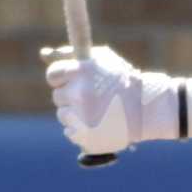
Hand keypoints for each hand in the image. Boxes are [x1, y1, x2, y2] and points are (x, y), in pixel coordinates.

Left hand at [43, 44, 175, 154]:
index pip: (53, 75)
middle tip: (95, 98)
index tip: (76, 81)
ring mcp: (82, 118)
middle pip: (58, 97)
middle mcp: (80, 94)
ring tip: (100, 112)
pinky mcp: (85, 137)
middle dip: (72, 97)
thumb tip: (42, 54)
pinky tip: (100, 124)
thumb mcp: (101, 60)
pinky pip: (70, 133)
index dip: (64, 78)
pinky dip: (82, 131)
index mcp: (82, 71)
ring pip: (63, 115)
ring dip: (76, 114)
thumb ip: (70, 55)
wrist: (148, 109)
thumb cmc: (122, 80)